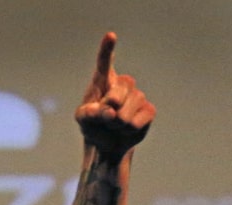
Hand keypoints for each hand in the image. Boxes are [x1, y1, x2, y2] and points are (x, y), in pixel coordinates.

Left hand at [75, 32, 155, 156]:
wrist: (108, 143)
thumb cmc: (92, 125)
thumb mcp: (83, 120)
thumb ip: (90, 114)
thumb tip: (109, 112)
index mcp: (102, 81)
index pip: (104, 63)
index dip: (107, 49)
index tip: (110, 36)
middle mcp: (122, 84)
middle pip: (118, 91)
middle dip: (109, 107)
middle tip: (105, 117)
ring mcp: (137, 95)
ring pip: (126, 111)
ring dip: (116, 124)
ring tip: (113, 125)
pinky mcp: (148, 110)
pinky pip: (137, 122)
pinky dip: (127, 130)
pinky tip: (126, 129)